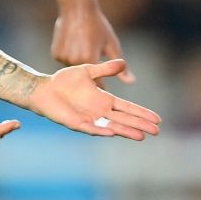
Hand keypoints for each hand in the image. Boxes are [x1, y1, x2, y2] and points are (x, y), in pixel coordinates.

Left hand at [28, 59, 159, 140]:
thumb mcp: (86, 71)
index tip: (157, 119)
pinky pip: (91, 128)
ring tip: (141, 136)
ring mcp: (89, 118)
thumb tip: (123, 63)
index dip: (141, 113)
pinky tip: (112, 132)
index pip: (128, 108)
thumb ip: (104, 69)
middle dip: (139, 124)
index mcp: (104, 100)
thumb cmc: (64, 81)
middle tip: (156, 131)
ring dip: (125, 131)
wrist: (43, 89)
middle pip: (124, 119)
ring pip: (112, 126)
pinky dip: (101, 130)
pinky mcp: (76, 123)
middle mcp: (100, 111)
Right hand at [52, 3, 133, 82]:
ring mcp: (62, 57)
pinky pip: (64, 62)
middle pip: (84, 77)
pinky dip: (69, 58)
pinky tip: (73, 45)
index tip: (106, 93)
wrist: (76, 9)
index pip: (98, 83)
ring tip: (83, 48)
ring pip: (73, 69)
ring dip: (79, 65)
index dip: (103, 86)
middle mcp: (74, 61)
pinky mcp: (55, 53)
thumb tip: (131, 81)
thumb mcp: (112, 45)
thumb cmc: (98, 25)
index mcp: (90, 60)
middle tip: (94, 58)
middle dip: (90, 74)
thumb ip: (121, 67)